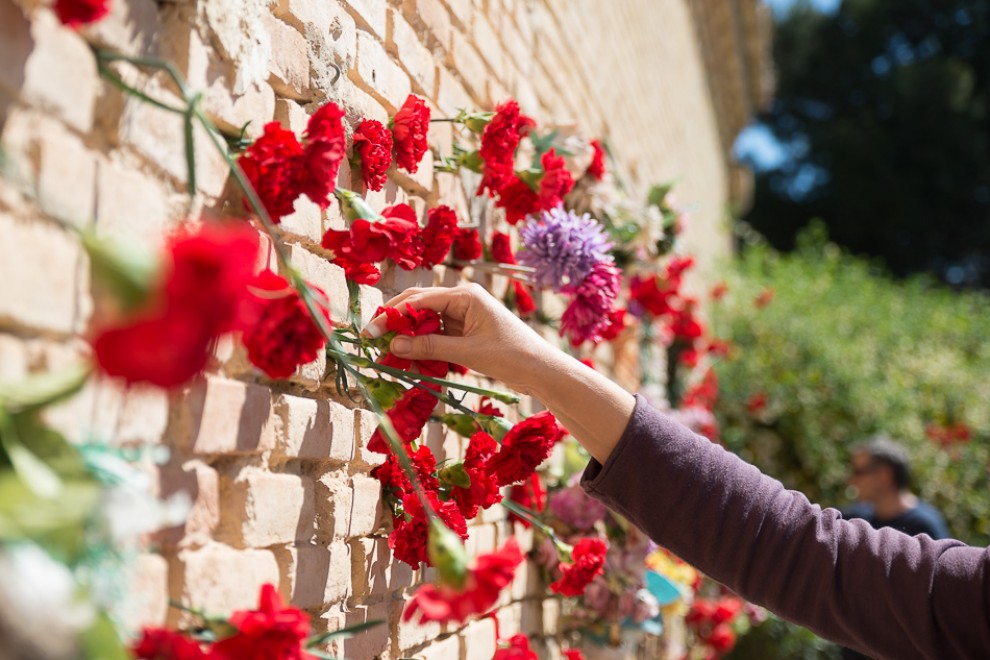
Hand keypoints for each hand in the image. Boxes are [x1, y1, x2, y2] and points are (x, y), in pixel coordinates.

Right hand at [363, 283, 547, 393]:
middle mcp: (462, 299)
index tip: (371, 332)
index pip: (419, 300)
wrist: (540, 369)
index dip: (392, 315)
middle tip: (372, 340)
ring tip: (388, 354)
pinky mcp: (465, 330)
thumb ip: (430, 347)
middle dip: (395, 322)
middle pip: (418, 305)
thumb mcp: (467, 353)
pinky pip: (436, 334)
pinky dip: (422, 345)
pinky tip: (410, 359)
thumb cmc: (511, 356)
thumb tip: (395, 345)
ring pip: (425, 321)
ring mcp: (463, 315)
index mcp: (465, 295)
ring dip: (408, 336)